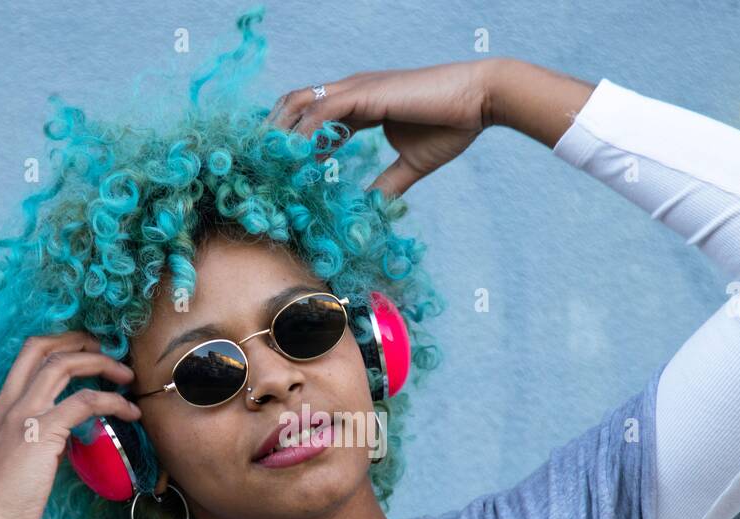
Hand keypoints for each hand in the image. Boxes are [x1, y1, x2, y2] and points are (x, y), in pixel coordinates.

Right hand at [0, 331, 141, 518]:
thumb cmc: (0, 506)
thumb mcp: (10, 463)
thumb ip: (31, 443)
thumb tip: (61, 439)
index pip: (25, 358)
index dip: (57, 345)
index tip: (84, 351)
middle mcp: (7, 406)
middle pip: (42, 348)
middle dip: (78, 340)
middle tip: (108, 349)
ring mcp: (21, 417)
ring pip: (63, 366)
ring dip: (101, 364)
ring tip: (126, 375)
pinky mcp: (41, 434)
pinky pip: (84, 402)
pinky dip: (112, 401)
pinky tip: (129, 413)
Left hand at [266, 59, 506, 197]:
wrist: (480, 101)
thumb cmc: (453, 125)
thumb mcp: (412, 164)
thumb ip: (387, 185)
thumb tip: (371, 210)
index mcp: (361, 102)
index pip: (312, 117)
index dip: (293, 143)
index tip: (281, 175)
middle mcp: (352, 90)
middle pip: (295, 105)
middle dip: (274, 135)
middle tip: (259, 171)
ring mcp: (355, 88)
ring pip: (299, 105)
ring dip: (279, 136)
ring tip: (266, 169)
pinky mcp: (364, 93)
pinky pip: (319, 114)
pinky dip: (302, 136)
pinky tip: (294, 162)